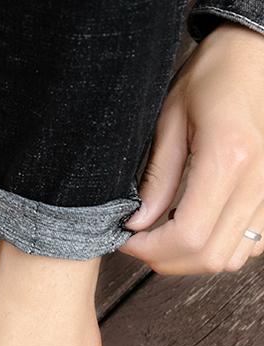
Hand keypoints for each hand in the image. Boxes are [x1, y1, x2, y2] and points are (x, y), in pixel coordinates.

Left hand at [122, 23, 263, 273]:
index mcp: (230, 158)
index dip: (150, 250)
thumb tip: (137, 224)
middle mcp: (260, 181)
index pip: (188, 235)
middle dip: (166, 259)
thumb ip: (157, 178)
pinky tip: (196, 227)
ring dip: (191, 259)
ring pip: (231, 258)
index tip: (126, 239)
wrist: (255, 54)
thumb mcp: (170, 120)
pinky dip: (218, 248)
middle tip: (139, 242)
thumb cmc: (212, 78)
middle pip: (210, 256)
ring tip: (163, 235)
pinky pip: (250, 247)